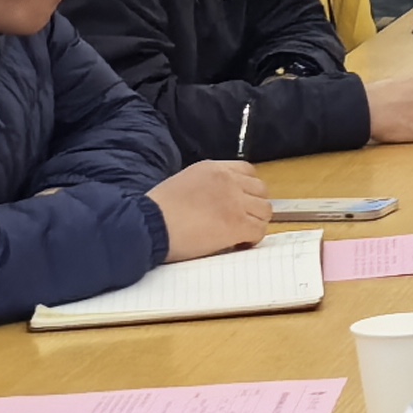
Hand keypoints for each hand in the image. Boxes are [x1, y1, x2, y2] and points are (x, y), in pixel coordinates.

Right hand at [152, 161, 270, 259]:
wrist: (148, 225)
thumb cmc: (156, 211)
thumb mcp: (183, 183)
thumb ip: (206, 187)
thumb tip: (217, 203)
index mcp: (213, 168)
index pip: (247, 171)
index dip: (247, 189)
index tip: (241, 202)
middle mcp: (228, 180)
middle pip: (261, 190)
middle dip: (254, 206)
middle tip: (242, 221)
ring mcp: (235, 201)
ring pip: (265, 210)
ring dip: (255, 223)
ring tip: (240, 235)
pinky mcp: (236, 224)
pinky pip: (259, 231)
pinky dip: (252, 239)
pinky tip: (239, 244)